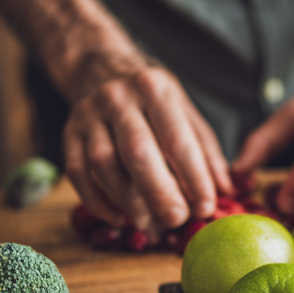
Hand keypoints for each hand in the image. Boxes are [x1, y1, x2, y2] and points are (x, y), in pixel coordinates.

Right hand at [63, 63, 232, 229]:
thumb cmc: (151, 99)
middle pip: (137, 151)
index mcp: (154, 89)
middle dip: (159, 191)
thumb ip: (206, 150)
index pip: (177, 138)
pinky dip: (97, 201)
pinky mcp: (68, 133)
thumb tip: (225, 191)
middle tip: (177, 220)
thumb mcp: (184, 111)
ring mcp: (88, 115)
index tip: (206, 207)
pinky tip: (119, 218)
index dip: (194, 177)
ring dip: (127, 201)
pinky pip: (77, 172)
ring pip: (103, 164)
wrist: (100, 69)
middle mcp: (118, 98)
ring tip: (149, 224)